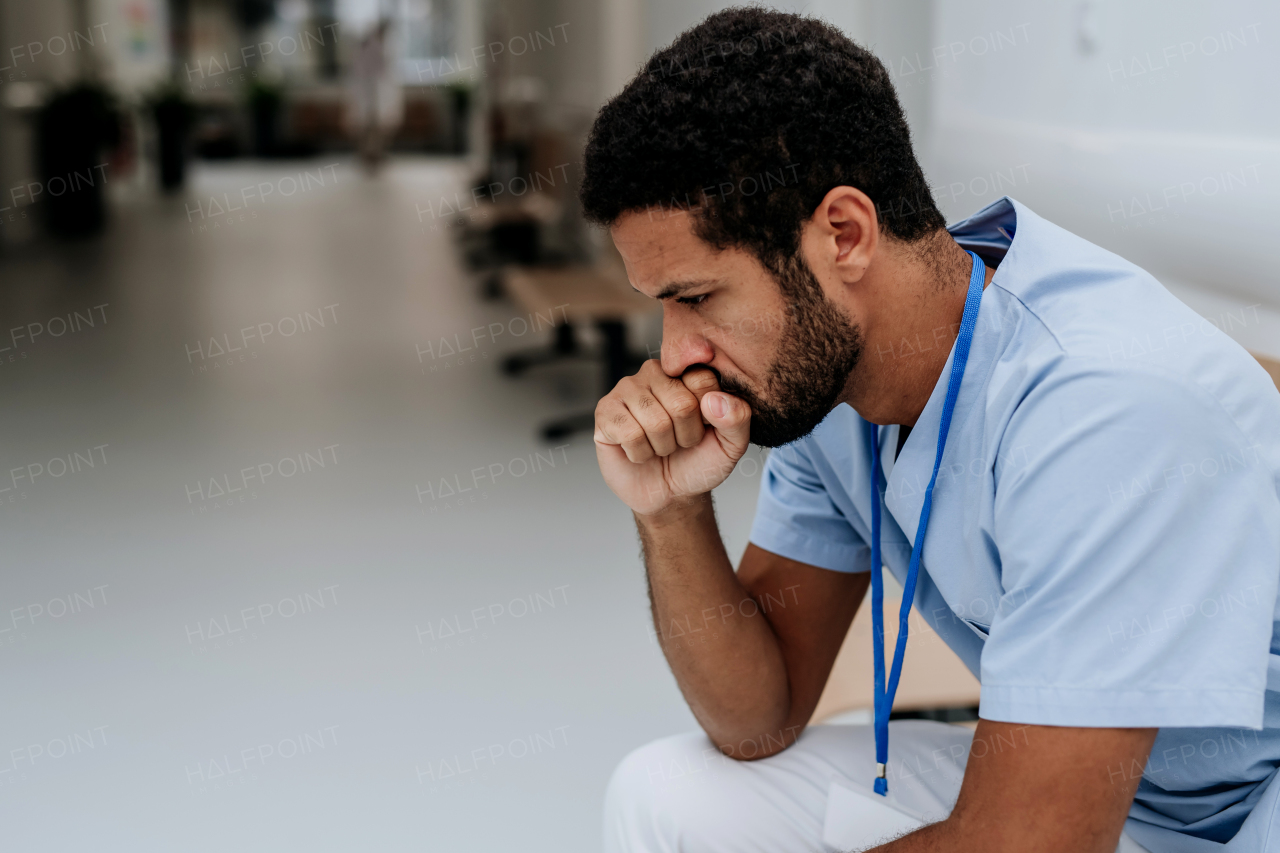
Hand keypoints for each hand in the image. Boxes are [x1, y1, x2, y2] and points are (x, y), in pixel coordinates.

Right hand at [594, 360, 751, 515]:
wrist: (669, 492)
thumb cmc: (698, 461)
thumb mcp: (731, 445)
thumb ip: (738, 418)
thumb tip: (715, 400)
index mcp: (686, 371)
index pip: (704, 381)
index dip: (707, 417)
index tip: (703, 427)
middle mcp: (655, 372)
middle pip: (681, 404)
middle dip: (685, 436)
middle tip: (678, 441)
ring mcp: (626, 389)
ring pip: (656, 421)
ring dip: (662, 447)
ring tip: (659, 446)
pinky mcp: (605, 411)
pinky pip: (630, 433)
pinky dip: (640, 453)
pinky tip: (638, 451)